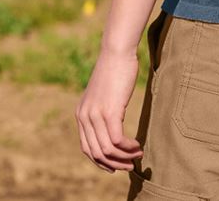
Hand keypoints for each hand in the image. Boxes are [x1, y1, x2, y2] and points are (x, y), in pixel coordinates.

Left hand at [75, 45, 143, 172]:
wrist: (116, 52)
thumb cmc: (114, 70)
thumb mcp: (102, 94)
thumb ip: (101, 110)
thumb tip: (110, 126)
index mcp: (81, 114)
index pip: (87, 148)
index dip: (101, 162)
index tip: (116, 166)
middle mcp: (84, 117)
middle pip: (96, 153)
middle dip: (114, 163)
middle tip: (130, 166)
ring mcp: (96, 115)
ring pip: (107, 149)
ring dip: (124, 157)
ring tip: (137, 156)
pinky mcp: (110, 111)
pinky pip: (117, 140)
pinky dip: (128, 147)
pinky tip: (138, 145)